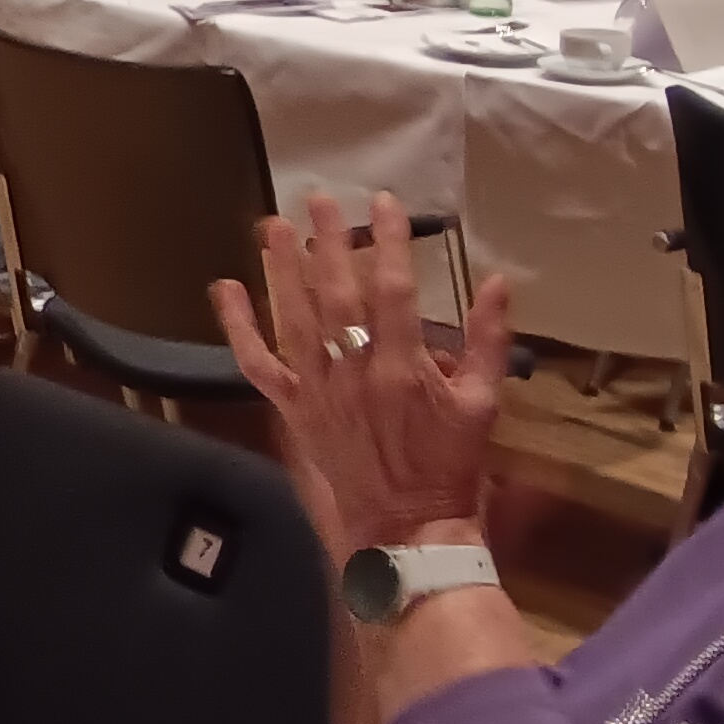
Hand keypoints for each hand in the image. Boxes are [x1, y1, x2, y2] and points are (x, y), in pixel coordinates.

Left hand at [212, 191, 512, 559]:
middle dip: (327, 242)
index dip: (388, 241)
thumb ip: (488, 339)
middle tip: (317, 199)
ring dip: (281, 269)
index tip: (382, 203)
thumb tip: (499, 281)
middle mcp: (355, 370)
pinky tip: (224, 289)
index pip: (394, 288)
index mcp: (406, 365)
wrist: (407, 525)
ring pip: (294, 318)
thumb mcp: (484, 402)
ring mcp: (318, 389)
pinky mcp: (293, 408)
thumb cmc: (450, 464)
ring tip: (272, 226)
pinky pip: (256, 363)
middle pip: (337, 293)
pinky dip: (238, 326)